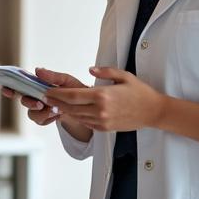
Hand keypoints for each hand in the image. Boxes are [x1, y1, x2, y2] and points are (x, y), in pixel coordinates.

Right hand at [2, 68, 85, 126]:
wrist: (85, 106)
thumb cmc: (74, 90)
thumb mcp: (66, 80)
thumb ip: (52, 76)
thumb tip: (37, 70)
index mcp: (36, 85)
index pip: (19, 85)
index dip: (9, 87)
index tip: (6, 88)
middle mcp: (34, 97)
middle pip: (23, 101)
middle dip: (29, 103)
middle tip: (40, 104)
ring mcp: (38, 109)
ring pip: (31, 114)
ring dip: (41, 113)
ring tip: (55, 110)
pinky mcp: (43, 118)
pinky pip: (41, 121)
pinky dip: (49, 118)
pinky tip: (58, 114)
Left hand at [43, 66, 166, 131]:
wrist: (153, 112)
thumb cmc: (140, 92)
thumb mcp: (124, 76)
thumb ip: (105, 71)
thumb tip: (90, 70)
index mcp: (102, 95)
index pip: (72, 95)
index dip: (57, 94)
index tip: (47, 91)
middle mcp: (100, 110)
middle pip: (70, 107)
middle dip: (55, 102)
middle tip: (44, 98)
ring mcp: (102, 121)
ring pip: (76, 116)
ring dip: (64, 110)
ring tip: (53, 104)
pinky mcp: (105, 128)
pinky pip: (86, 123)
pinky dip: (76, 117)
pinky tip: (70, 112)